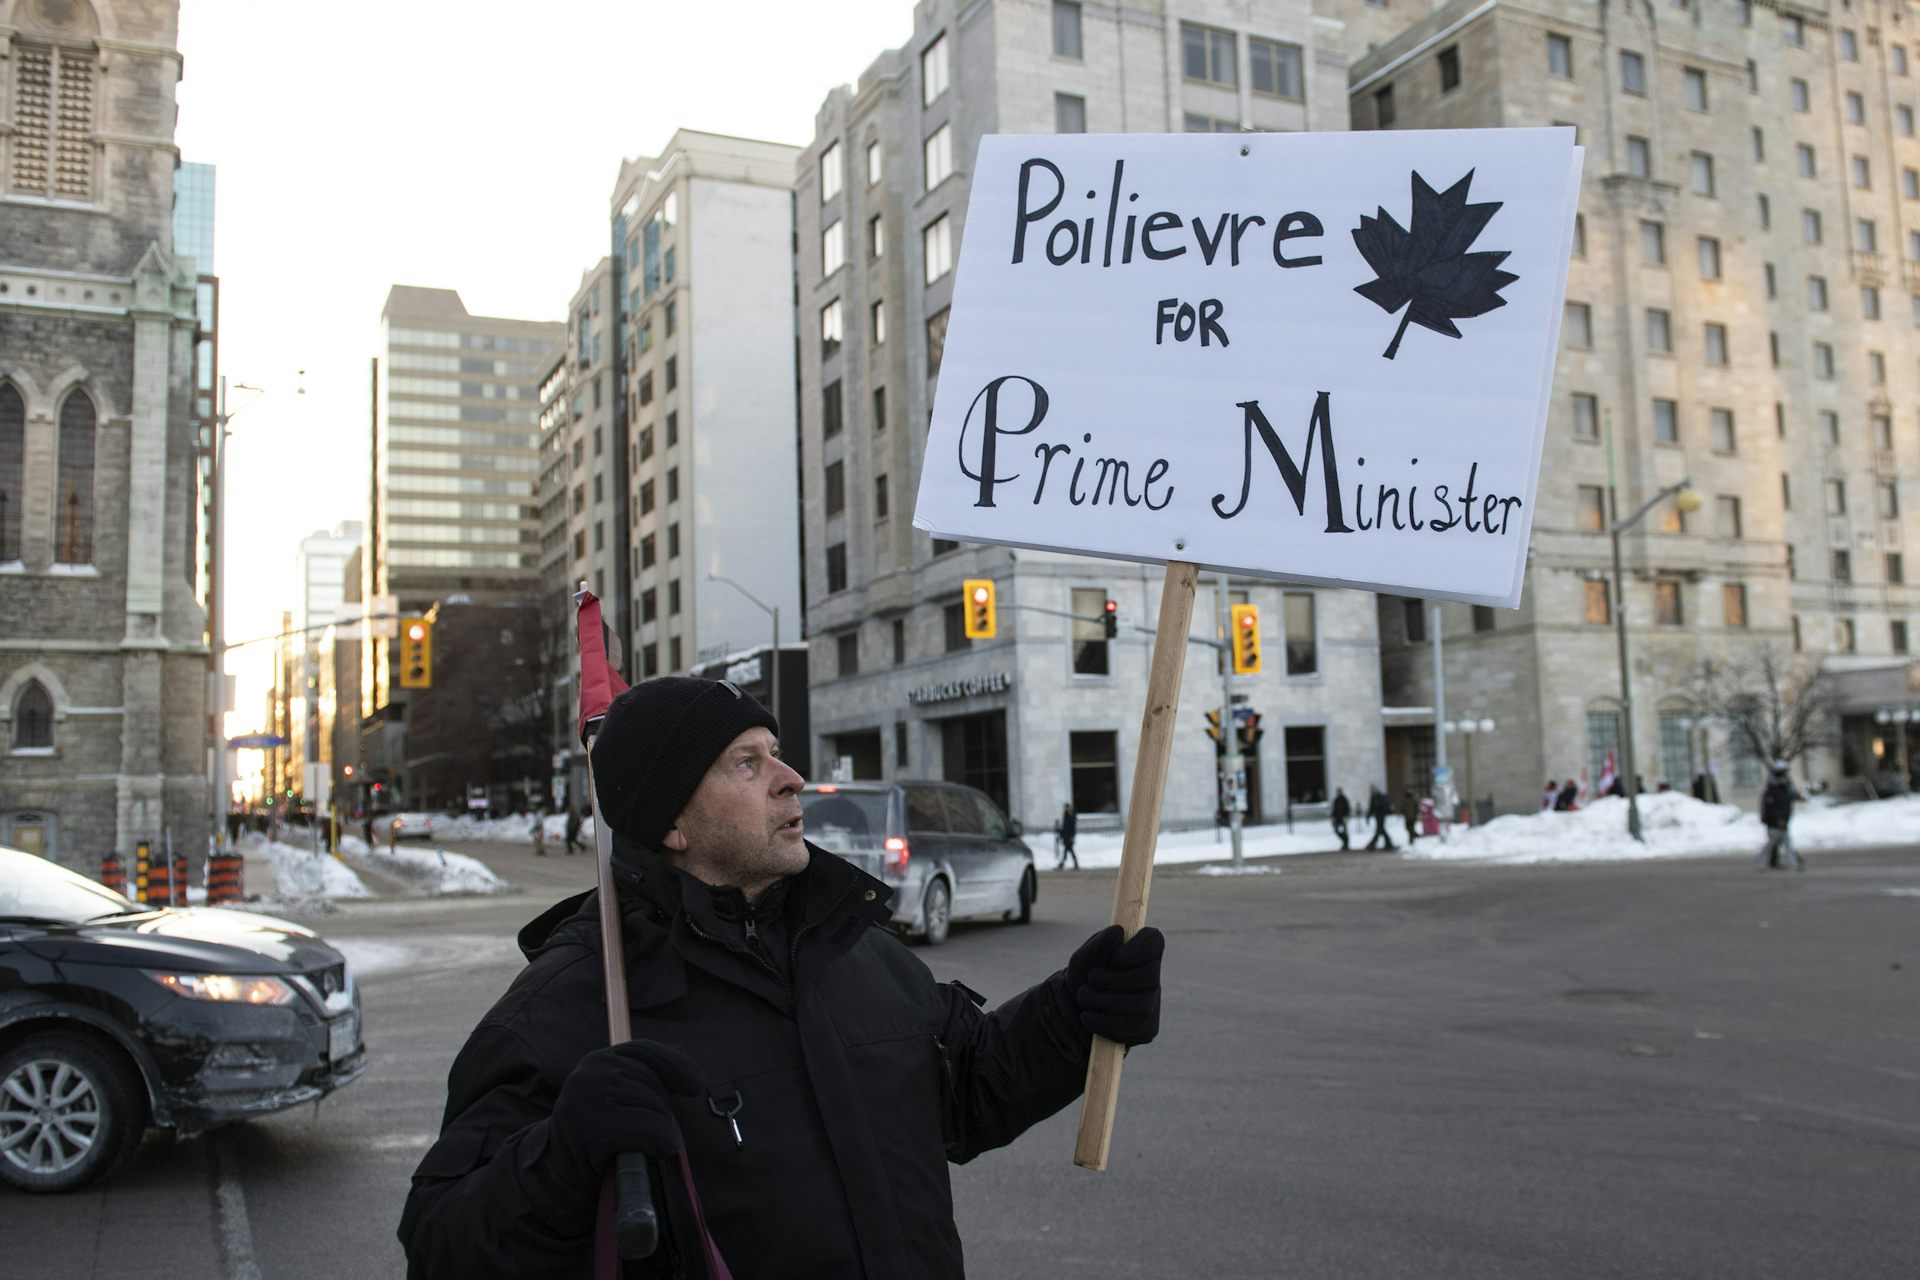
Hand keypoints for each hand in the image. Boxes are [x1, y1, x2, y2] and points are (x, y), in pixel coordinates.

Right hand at [548, 1040, 701, 1187]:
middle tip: (661, 1131)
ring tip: (656, 1143)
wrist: (558, 1171)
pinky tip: (660, 1149)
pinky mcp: (589, 1128)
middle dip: (664, 1108)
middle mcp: (590, 1072)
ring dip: (662, 1129)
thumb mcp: (617, 1098)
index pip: (643, 1050)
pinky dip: (658, 1141)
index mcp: (599, 1060)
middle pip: (650, 1080)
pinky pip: (642, 1129)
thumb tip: (686, 1065)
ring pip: (650, 1105)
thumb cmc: (597, 1134)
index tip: (696, 1084)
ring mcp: (587, 1098)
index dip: (675, 1064)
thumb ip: (645, 1078)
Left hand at [1065, 925, 1164, 1045]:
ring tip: (1083, 997)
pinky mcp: (1147, 1029)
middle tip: (1092, 978)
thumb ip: (1099, 944)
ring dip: (1104, 1001)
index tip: (1116, 958)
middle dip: (1115, 979)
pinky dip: (1104, 1022)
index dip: (1139, 949)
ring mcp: (1153, 1005)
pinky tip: (1089, 1017)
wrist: (1074, 1009)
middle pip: (1150, 976)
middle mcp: (1153, 978)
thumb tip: (1118, 932)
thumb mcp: (1084, 958)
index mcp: (1141, 952)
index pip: (1155, 942)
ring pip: (1140, 1004)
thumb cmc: (1085, 976)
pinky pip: (1132, 1027)